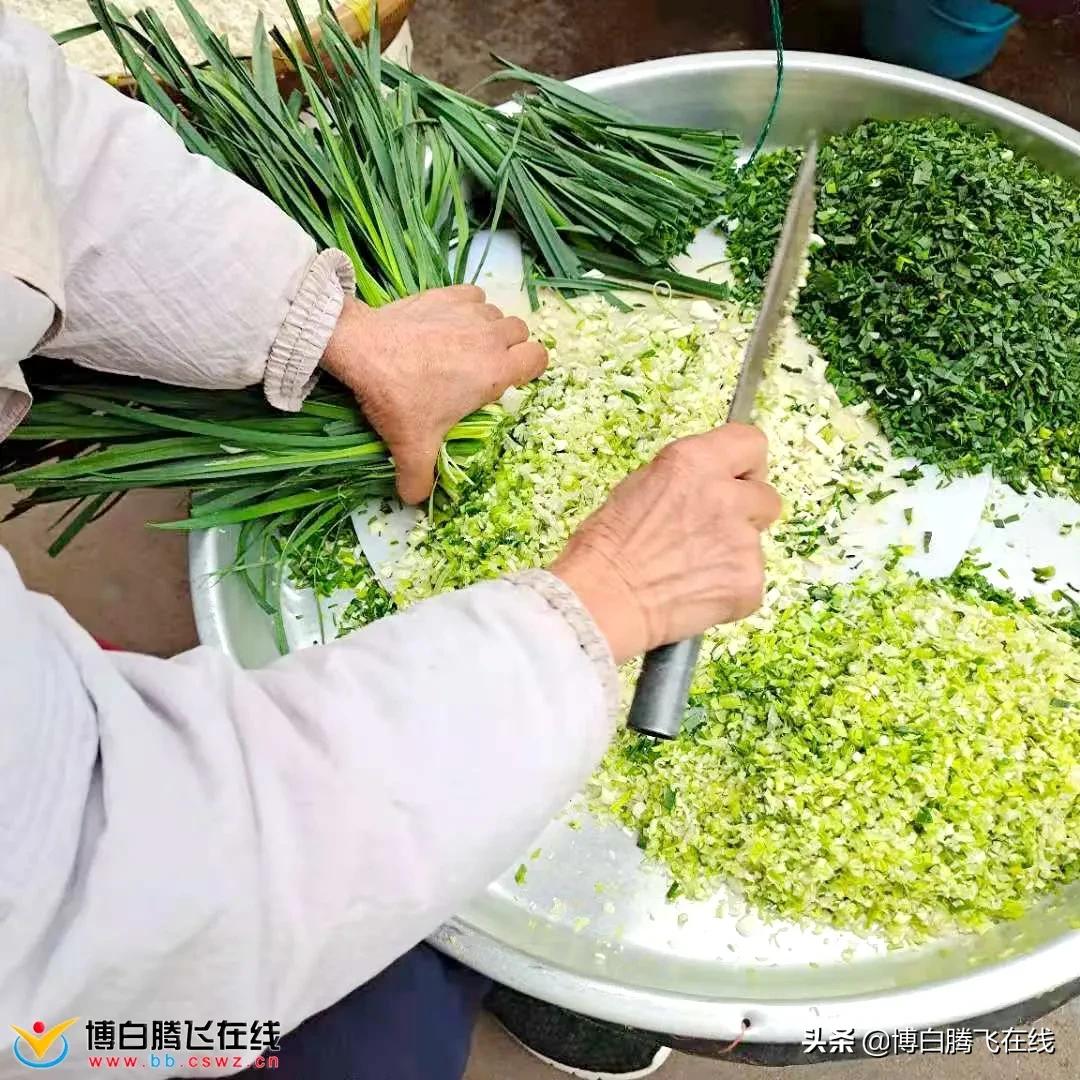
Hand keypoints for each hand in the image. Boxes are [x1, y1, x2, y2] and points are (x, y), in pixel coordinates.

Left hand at [321, 286, 547, 503]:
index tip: (510, 382)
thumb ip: (418, 479)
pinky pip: (473, 295)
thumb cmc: (397, 397)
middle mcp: (490, 336)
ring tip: (464, 346)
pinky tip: (449, 323)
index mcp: (495, 371)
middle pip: (520, 333)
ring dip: (488, 328)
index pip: (539, 358)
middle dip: (509, 348)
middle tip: (482, 368)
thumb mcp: (411, 446)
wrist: (361, 349)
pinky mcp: (445, 294)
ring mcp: (468, 311)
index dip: (530, 369)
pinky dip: (467, 307)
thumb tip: (416, 501)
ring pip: (496, 314)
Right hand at [552, 425, 781, 663]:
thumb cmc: (606, 549)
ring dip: (734, 555)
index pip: (751, 442)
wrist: (603, 601)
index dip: (747, 465)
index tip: (740, 479)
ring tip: (690, 571)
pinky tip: (695, 593)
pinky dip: (730, 590)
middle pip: (767, 496)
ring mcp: (742, 540)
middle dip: (747, 514)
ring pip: (756, 544)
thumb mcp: (638, 488)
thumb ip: (686, 480)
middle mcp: (724, 494)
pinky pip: (751, 582)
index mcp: (694, 461)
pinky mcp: (749, 580)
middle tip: (713, 534)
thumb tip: (707, 487)